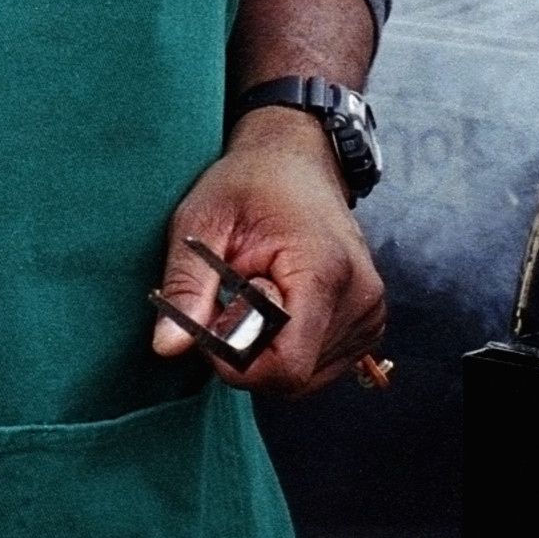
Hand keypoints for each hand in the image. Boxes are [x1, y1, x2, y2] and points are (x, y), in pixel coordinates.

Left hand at [150, 110, 384, 396]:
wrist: (296, 160)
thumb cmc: (248, 184)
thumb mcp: (201, 223)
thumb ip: (185, 285)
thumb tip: (167, 347)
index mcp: (324, 270)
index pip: (286, 366)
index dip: (238, 361)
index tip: (214, 322)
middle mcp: (361, 297)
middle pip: (293, 375)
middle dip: (249, 353)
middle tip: (232, 299)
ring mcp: (371, 312)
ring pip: (305, 377)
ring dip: (268, 351)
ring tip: (258, 295)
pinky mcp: (370, 322)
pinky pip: (320, 366)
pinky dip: (289, 348)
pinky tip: (280, 306)